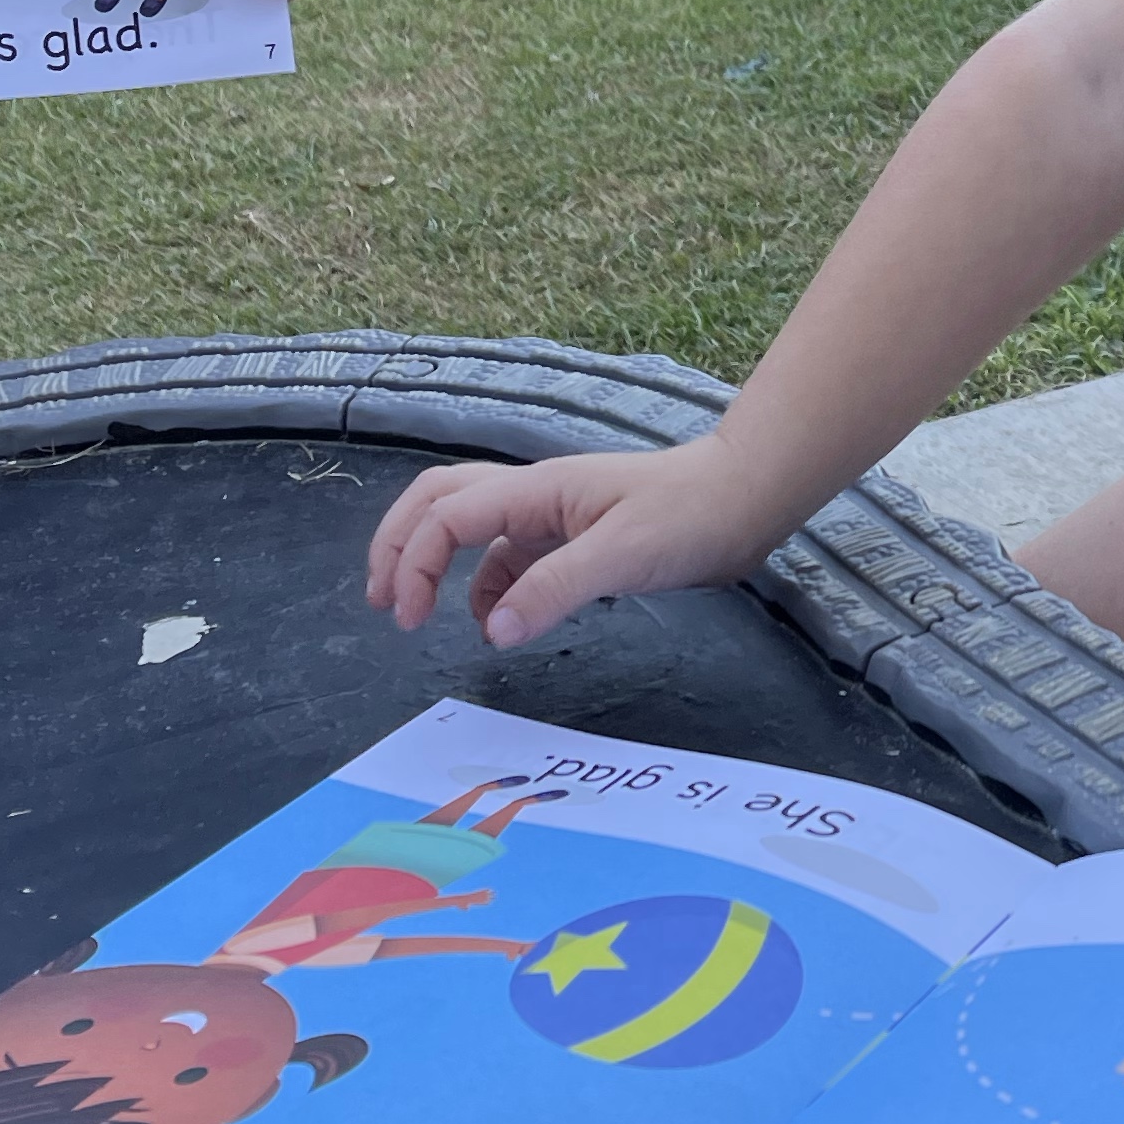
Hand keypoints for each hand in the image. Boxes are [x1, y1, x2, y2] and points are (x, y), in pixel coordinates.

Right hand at [365, 429, 780, 646]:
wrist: (743, 499)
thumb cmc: (687, 516)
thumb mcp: (620, 556)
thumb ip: (553, 591)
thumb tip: (490, 632)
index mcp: (535, 491)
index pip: (445, 516)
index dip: (411, 563)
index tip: (405, 620)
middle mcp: (533, 497)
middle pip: (438, 502)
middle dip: (398, 544)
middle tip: (380, 601)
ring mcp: (552, 516)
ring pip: (468, 526)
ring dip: (434, 562)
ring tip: (414, 612)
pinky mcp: (574, 538)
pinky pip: (508, 555)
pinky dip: (485, 584)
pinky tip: (492, 620)